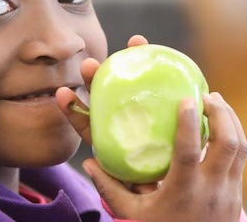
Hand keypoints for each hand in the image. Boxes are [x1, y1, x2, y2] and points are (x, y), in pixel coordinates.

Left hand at [56, 35, 159, 192]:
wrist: (185, 200)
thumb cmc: (153, 203)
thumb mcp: (130, 198)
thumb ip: (113, 183)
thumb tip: (90, 164)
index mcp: (113, 149)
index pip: (90, 128)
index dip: (75, 111)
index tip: (61, 93)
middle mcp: (127, 132)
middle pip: (109, 102)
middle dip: (97, 79)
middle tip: (89, 63)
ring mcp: (149, 122)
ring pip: (135, 92)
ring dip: (133, 65)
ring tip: (135, 43)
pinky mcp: (173, 119)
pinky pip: (168, 95)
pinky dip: (168, 76)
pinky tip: (167, 56)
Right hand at [83, 92, 246, 221]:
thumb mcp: (133, 215)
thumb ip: (112, 190)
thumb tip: (89, 163)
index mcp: (183, 192)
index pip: (189, 153)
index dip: (189, 124)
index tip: (186, 99)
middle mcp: (211, 189)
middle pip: (227, 144)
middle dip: (221, 113)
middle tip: (206, 94)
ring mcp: (229, 191)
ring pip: (240, 147)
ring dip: (231, 119)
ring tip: (215, 101)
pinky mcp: (237, 192)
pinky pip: (241, 157)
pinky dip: (234, 134)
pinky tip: (222, 123)